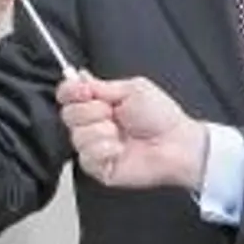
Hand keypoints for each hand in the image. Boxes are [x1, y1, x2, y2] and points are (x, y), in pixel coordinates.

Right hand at [58, 75, 206, 190]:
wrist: (176, 143)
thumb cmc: (161, 116)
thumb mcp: (132, 88)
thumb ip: (101, 85)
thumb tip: (78, 76)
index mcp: (98, 102)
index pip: (67, 94)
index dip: (70, 91)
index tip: (85, 91)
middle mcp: (93, 124)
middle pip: (68, 115)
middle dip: (92, 111)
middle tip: (114, 113)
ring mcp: (94, 146)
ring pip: (77, 136)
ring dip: (102, 132)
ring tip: (121, 133)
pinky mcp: (99, 167)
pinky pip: (87, 157)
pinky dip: (105, 149)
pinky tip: (120, 149)